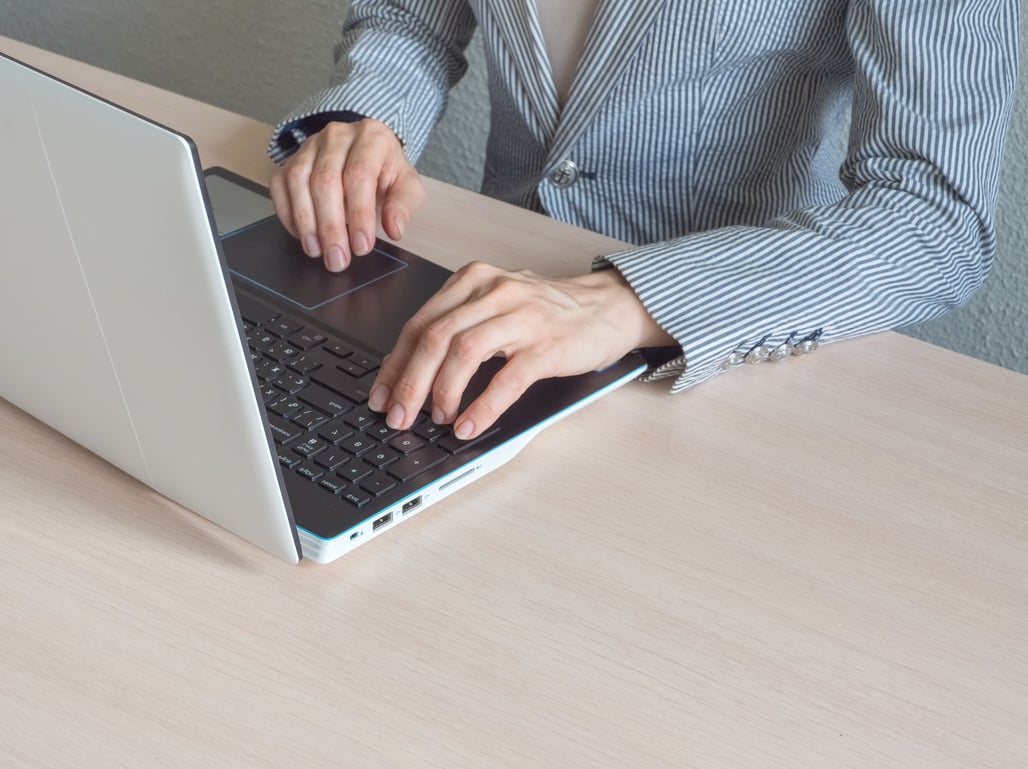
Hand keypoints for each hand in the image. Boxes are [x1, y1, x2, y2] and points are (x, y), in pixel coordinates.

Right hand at [269, 119, 424, 271]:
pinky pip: (280, 185)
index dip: (359, 214)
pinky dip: (288, 214)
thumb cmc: (386, 173)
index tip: (362, 246)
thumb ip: (403, 206)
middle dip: (331, 226)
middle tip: (337, 258)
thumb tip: (394, 229)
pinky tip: (302, 236)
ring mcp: (310, 146)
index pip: (359, 175)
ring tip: (317, 251)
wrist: (368, 155)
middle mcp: (337, 136)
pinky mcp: (291, 159)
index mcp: (372, 137)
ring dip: (306, 222)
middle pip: (325, 181)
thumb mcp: (407, 186)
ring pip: (299, 181)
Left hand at [367, 262, 675, 438]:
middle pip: (434, 336)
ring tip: (434, 419)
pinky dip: (482, 406)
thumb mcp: (496, 304)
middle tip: (398, 416)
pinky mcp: (546, 346)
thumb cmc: (548, 312)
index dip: (395, 363)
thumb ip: (459, 326)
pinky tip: (469, 425)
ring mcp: (521, 317)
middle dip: (409, 382)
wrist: (607, 307)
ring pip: (463, 352)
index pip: (419, 322)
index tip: (382, 395)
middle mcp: (493, 292)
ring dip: (441, 391)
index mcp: (473, 280)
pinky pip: (506, 379)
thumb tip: (412, 372)